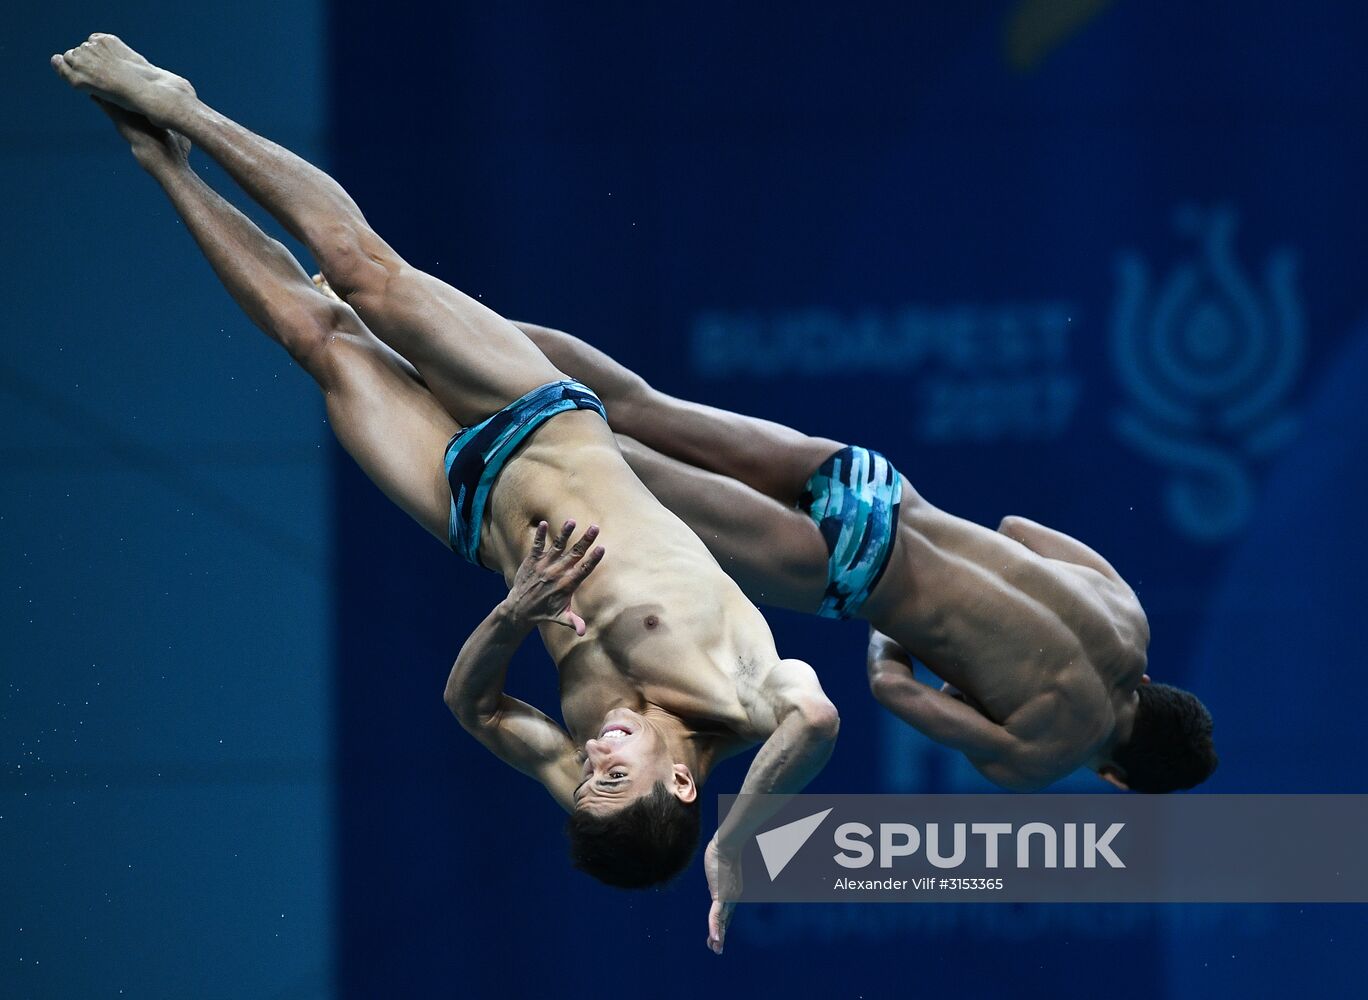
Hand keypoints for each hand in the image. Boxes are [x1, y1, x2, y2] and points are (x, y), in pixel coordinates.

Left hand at [505, 520, 603, 635]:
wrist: (519, 609)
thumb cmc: (544, 612)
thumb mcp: (561, 617)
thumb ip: (574, 622)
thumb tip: (583, 633)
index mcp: (566, 585)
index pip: (583, 570)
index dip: (593, 559)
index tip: (602, 548)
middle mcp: (556, 573)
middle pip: (574, 554)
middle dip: (585, 541)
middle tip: (595, 528)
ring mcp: (543, 566)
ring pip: (556, 547)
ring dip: (564, 534)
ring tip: (572, 521)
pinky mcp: (531, 561)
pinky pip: (536, 546)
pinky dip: (539, 536)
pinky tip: (543, 524)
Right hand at [704, 833, 742, 954]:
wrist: (726, 845)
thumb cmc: (722, 852)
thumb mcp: (718, 872)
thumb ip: (716, 882)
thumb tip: (713, 889)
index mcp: (733, 892)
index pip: (727, 913)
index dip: (722, 926)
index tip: (718, 936)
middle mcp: (733, 897)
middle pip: (726, 920)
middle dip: (721, 935)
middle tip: (717, 949)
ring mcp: (728, 897)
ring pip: (722, 921)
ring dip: (718, 936)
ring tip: (715, 948)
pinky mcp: (721, 895)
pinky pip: (716, 915)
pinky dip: (714, 928)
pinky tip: (714, 938)